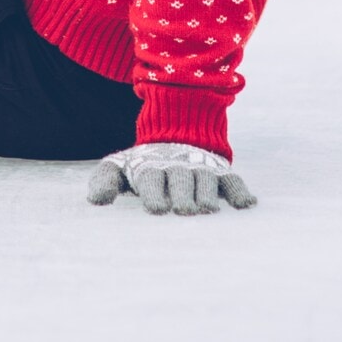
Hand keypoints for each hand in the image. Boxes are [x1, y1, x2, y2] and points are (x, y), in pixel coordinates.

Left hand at [86, 142, 257, 215]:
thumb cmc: (143, 163)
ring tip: (207, 210)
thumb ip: (105, 180)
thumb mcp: (119, 166)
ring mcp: (200, 167)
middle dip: (182, 195)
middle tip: (184, 211)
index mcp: (151, 168)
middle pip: (181, 180)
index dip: (154, 193)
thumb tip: (96, 201)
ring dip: (207, 193)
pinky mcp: (220, 170)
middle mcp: (177, 166)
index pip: (152, 180)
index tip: (157, 209)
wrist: (174, 130)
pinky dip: (240, 190)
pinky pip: (233, 179)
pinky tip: (246, 205)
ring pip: (206, 179)